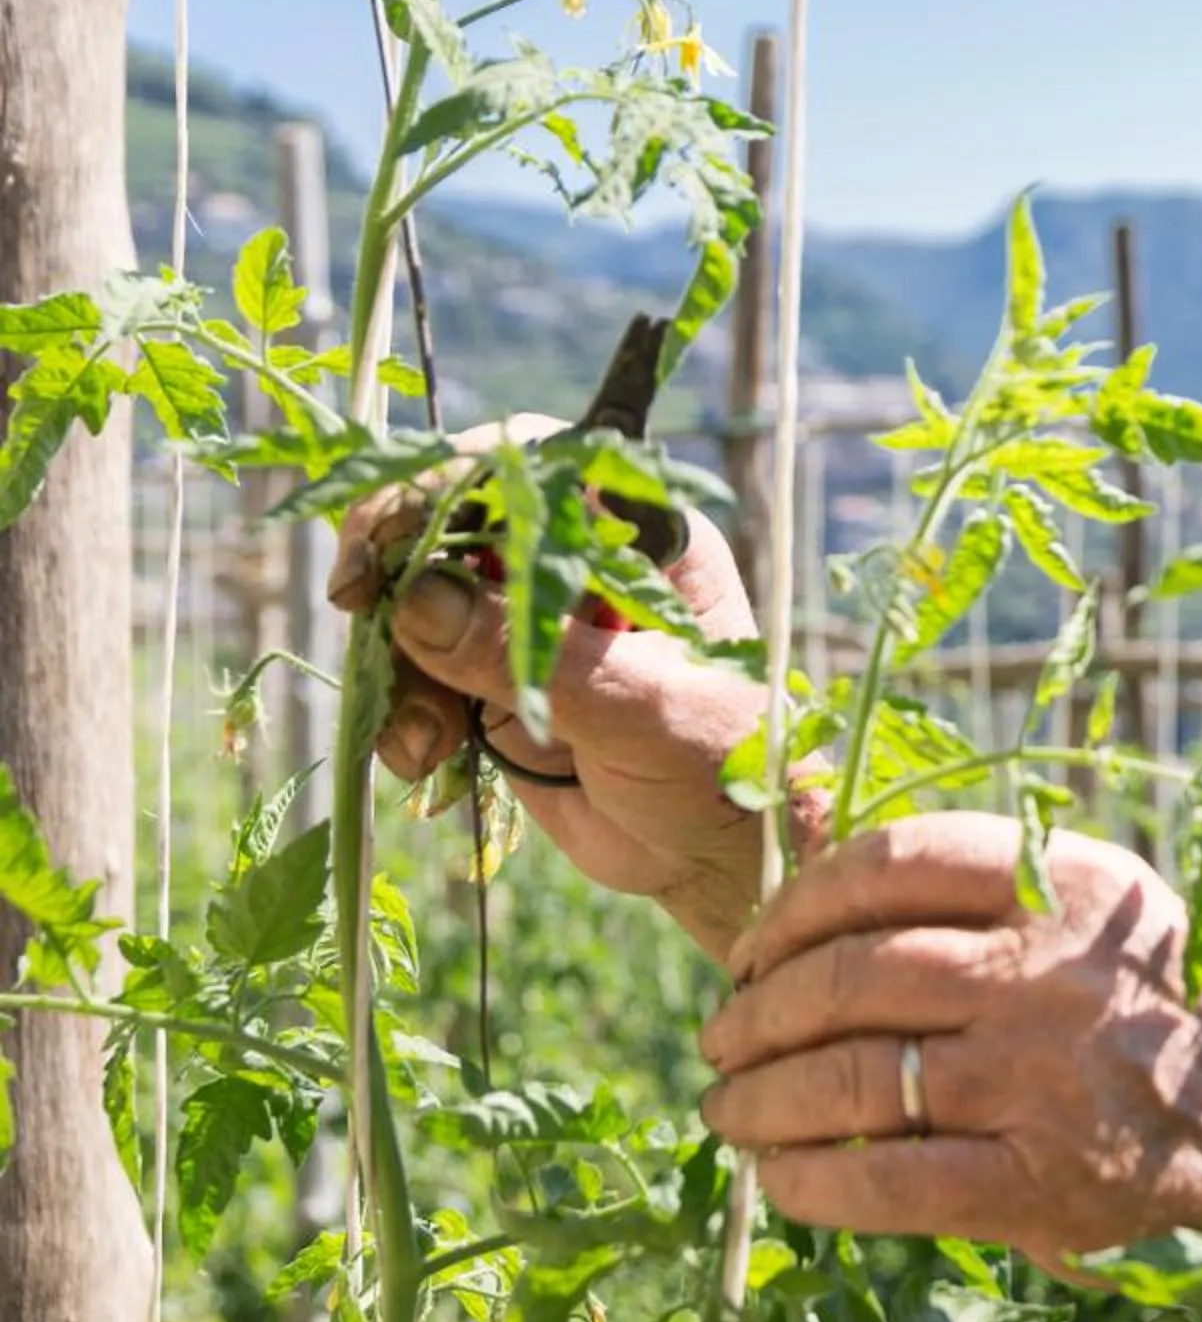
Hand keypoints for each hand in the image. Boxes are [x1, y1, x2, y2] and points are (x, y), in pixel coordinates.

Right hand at [329, 415, 808, 953]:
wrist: (715, 856)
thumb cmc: (721, 767)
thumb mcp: (642, 709)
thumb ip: (534, 655)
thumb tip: (418, 598)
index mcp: (639, 533)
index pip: (528, 465)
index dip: (445, 485)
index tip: (385, 545)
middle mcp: (576, 563)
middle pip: (449, 522)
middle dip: (394, 572)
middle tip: (359, 621)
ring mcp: (527, 622)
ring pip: (416, 602)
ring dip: (395, 664)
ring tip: (426, 741)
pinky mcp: (491, 682)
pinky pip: (415, 671)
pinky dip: (402, 710)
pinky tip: (429, 759)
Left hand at [697, 813, 1201, 1273]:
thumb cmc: (1140, 998)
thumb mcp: (1082, 899)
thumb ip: (963, 873)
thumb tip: (798, 817)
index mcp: (1060, 879)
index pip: (886, 866)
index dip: (792, 906)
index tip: (753, 945)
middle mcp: (1047, 971)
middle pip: (849, 976)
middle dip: (756, 1011)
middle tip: (720, 1036)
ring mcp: (1040, 1079)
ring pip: (851, 1078)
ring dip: (761, 1099)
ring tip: (729, 1108)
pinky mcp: (1039, 1182)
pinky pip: (886, 1179)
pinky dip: (810, 1180)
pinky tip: (780, 1176)